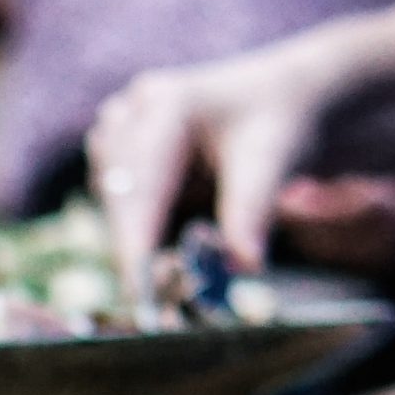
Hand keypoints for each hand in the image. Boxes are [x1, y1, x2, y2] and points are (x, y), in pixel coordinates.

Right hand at [87, 0, 394, 284]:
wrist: (283, 96)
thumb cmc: (279, 121)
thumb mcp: (273, 161)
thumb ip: (251, 212)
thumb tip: (243, 265)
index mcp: (169, 105)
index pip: (141, 185)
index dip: (134, 241)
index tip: (137, 291)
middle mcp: (135, 109)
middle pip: (117, 193)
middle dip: (132, 245)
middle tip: (153, 299)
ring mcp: (123, 123)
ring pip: (111, 195)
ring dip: (132, 233)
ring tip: (164, 267)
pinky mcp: (122, 144)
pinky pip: (116, 194)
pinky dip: (136, 223)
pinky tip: (160, 237)